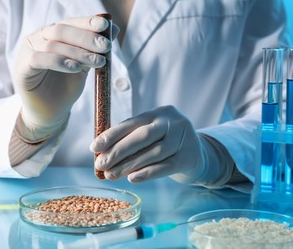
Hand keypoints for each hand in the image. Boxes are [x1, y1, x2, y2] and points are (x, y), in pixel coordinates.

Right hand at [14, 16, 116, 139]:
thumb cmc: (66, 86)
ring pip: (53, 45)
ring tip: (98, 62)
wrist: (50, 112)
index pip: (70, 22)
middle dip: (86, 38)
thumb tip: (113, 28)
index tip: (105, 25)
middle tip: (106, 47)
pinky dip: (59, 62)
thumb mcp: (84, 65)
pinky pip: (39, 60)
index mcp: (53, 33)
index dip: (87, 22)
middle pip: (61, 30)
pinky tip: (75, 68)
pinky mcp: (21, 67)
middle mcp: (38, 38)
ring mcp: (27, 51)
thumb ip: (94, 48)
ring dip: (78, 53)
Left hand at [90, 105, 207, 182]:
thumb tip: (102, 154)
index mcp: (159, 113)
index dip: (112, 135)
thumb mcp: (152, 134)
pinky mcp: (189, 157)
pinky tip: (132, 178)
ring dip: (129, 165)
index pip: (132, 122)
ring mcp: (183, 139)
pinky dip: (148, 173)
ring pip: (153, 152)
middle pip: (143, 136)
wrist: (198, 153)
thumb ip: (131, 140)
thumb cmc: (166, 143)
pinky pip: (166, 166)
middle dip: (119, 151)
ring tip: (112, 175)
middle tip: (101, 165)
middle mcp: (172, 122)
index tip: (94, 147)